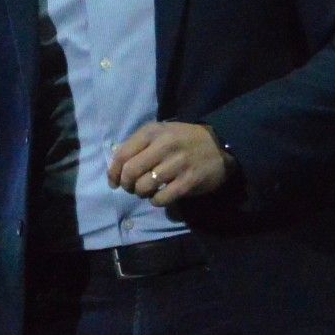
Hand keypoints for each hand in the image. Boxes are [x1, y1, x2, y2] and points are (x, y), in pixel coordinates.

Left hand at [108, 122, 231, 206]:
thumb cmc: (183, 140)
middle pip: (130, 172)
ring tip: (147, 191)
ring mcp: (177, 164)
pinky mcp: (188, 181)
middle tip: (131, 188)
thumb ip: (138, 145)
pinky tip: (160, 197)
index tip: (114, 182)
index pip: (122, 155)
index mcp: (153, 132)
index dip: (113, 172)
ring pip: (144, 187)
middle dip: (126, 185)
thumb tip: (116, 168)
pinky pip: (161, 198)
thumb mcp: (161, 133)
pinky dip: (156, 201)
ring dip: (141, 193)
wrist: (220, 146)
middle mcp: (164, 146)